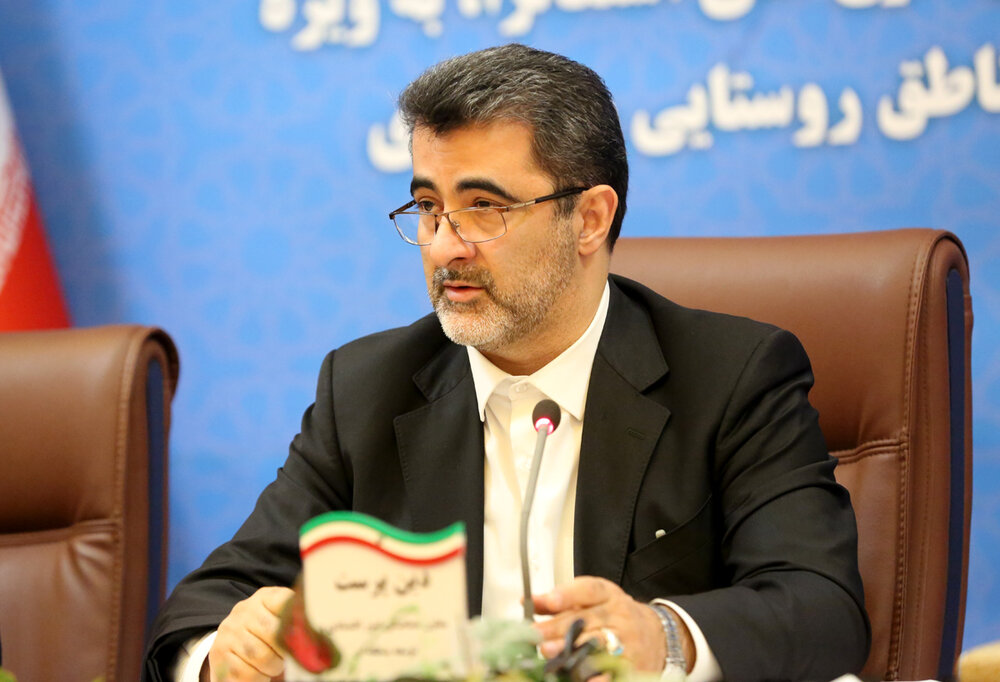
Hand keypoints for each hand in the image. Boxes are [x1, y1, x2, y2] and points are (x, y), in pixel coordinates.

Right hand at [205, 586, 293, 680]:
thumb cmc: (266, 633)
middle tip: (287, 657)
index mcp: (264, 597)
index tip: (302, 636)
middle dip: (285, 652)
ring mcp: (229, 631)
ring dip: (273, 667)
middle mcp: (244, 610)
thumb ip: (296, 619)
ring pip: (260, 655)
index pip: (285, 602)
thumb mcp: (280, 618)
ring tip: (274, 666)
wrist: (232, 646)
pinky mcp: (218, 654)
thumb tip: (321, 630)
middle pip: (274, 633)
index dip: (297, 623)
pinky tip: (260, 673)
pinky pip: (245, 672)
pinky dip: (258, 678)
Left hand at [532, 576, 689, 672]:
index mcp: (607, 595)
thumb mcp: (591, 601)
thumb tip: (528, 601)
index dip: (568, 594)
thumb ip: (560, 601)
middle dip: (559, 627)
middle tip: (536, 634)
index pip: (589, 589)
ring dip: (572, 649)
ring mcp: (627, 640)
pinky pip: (612, 670)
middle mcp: (618, 615)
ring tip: (550, 652)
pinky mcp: (631, 664)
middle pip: (587, 619)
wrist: (656, 635)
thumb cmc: (615, 616)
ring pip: (597, 644)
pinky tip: (582, 678)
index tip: (549, 601)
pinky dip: (596, 675)